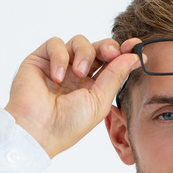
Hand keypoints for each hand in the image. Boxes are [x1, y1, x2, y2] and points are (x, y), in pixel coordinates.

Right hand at [4, 35, 141, 158]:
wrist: (37, 131)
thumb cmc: (68, 124)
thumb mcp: (99, 102)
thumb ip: (115, 77)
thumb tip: (133, 57)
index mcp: (93, 86)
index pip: (111, 63)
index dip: (124, 53)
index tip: (136, 48)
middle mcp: (76, 74)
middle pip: (98, 48)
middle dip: (108, 47)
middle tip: (111, 53)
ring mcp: (59, 66)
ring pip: (79, 41)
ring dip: (84, 54)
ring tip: (78, 73)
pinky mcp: (40, 59)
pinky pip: (55, 43)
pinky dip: (59, 56)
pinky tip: (57, 77)